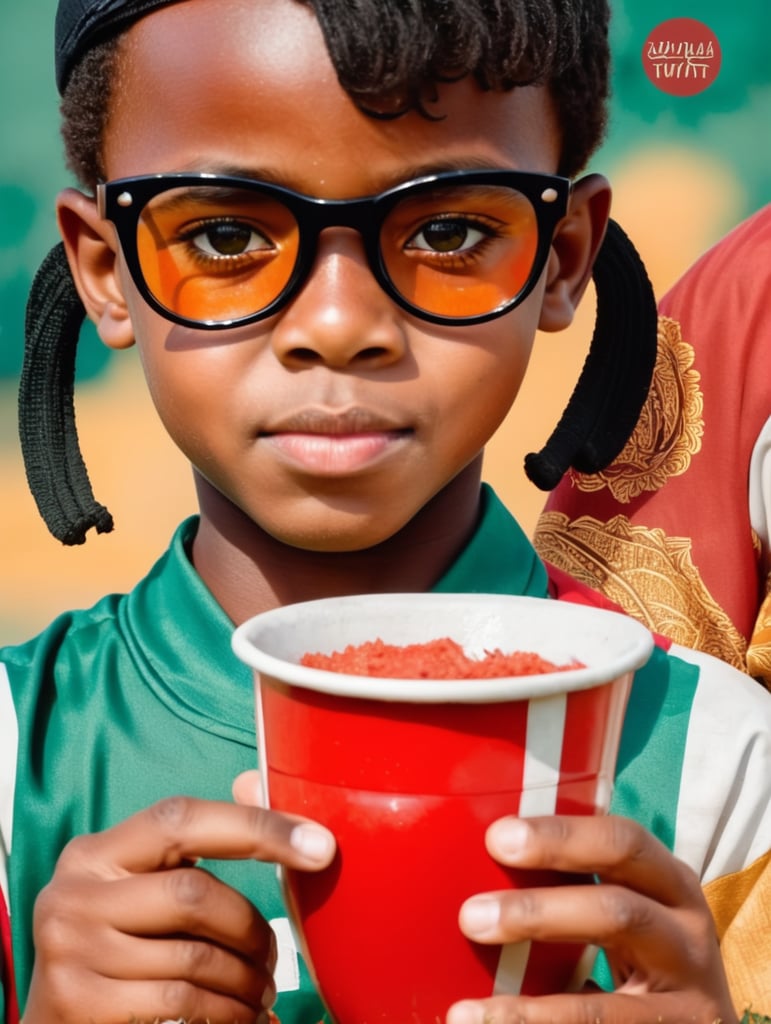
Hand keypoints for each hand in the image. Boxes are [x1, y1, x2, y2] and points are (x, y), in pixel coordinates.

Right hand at [23, 796, 334, 1023]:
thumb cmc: (119, 948)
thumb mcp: (143, 889)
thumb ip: (195, 846)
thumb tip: (257, 781)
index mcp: (94, 852)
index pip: (182, 819)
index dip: (257, 827)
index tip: (321, 846)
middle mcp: (73, 894)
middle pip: (195, 893)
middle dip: (251, 928)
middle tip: (274, 960)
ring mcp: (71, 951)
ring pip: (195, 958)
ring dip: (245, 982)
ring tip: (260, 993)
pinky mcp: (79, 1004)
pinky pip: (181, 1003)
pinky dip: (227, 1014)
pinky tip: (240, 1017)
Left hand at [448, 814, 736, 1023]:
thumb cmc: (643, 954)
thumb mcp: (628, 911)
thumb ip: (573, 890)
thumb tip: (475, 879)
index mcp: (671, 885)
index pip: (623, 843)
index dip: (561, 837)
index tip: (497, 838)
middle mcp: (688, 939)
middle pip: (618, 912)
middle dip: (538, 912)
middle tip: (471, 917)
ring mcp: (691, 1005)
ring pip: (605, 1009)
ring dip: (529, 1014)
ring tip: (465, 1015)